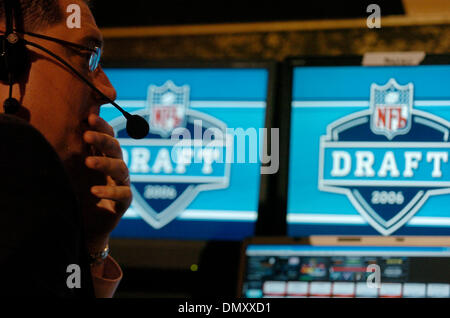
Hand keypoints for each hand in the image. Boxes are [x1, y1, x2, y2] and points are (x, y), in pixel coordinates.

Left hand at [82, 113, 131, 251]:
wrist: (84, 224)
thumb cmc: (78, 192)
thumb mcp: (72, 169)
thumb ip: (71, 150)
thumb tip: (60, 126)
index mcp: (104, 156)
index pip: (107, 135)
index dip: (101, 126)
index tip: (89, 117)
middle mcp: (115, 166)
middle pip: (115, 148)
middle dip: (102, 140)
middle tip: (86, 135)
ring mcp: (121, 184)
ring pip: (120, 168)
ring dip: (105, 163)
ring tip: (88, 162)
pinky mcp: (123, 202)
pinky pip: (122, 194)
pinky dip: (109, 191)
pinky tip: (94, 191)